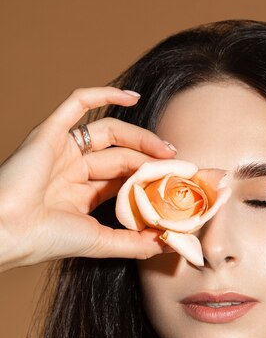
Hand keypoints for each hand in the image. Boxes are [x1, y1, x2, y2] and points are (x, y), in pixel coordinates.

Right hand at [0, 86, 176, 271]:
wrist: (9, 230)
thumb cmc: (47, 239)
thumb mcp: (100, 242)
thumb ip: (134, 243)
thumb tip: (169, 243)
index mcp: (80, 194)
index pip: (122, 179)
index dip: (148, 178)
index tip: (175, 183)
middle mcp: (71, 170)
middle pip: (120, 156)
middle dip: (150, 158)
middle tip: (177, 164)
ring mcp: (61, 150)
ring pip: (108, 132)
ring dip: (139, 136)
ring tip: (165, 148)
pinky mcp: (49, 132)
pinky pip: (78, 103)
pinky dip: (104, 94)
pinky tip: (134, 97)